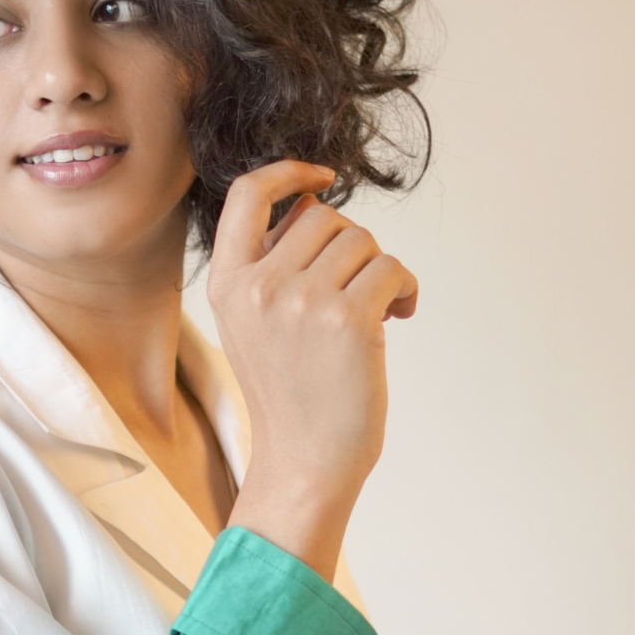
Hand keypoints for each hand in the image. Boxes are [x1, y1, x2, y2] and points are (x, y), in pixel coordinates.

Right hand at [209, 162, 417, 580]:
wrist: (304, 464)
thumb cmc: (291, 396)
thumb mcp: (255, 325)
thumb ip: (271, 266)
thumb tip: (316, 204)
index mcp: (227, 284)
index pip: (248, 194)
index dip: (288, 171)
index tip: (323, 176)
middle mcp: (258, 286)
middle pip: (322, 216)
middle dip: (350, 246)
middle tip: (357, 289)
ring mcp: (300, 301)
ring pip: (361, 240)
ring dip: (379, 271)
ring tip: (378, 311)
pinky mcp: (347, 320)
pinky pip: (391, 269)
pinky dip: (406, 289)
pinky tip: (400, 317)